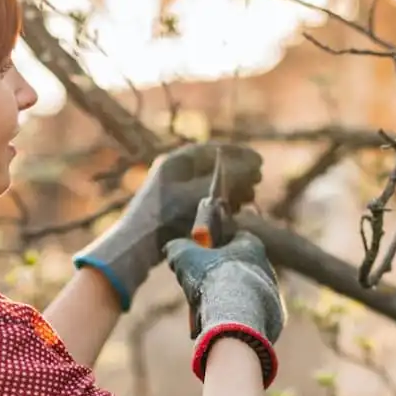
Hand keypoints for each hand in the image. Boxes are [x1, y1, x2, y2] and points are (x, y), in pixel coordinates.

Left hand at [72, 142, 261, 310]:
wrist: (136, 245)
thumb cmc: (166, 217)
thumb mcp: (201, 194)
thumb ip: (228, 178)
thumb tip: (252, 166)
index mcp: (176, 161)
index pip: (213, 150)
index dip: (239, 155)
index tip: (260, 162)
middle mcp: (174, 172)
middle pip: (213, 166)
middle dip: (238, 173)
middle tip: (258, 180)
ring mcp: (173, 190)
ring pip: (210, 183)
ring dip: (232, 188)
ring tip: (249, 198)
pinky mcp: (175, 208)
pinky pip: (203, 198)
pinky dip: (221, 201)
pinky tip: (233, 211)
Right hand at [165, 230, 284, 386]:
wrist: (238, 319)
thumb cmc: (213, 281)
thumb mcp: (185, 257)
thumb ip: (178, 248)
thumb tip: (172, 248)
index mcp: (251, 246)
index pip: (234, 237)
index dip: (214, 246)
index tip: (198, 257)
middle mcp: (266, 267)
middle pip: (236, 269)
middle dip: (217, 279)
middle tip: (198, 292)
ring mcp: (272, 293)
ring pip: (242, 294)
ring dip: (224, 302)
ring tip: (205, 314)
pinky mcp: (274, 318)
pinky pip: (250, 316)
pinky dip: (235, 320)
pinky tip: (219, 326)